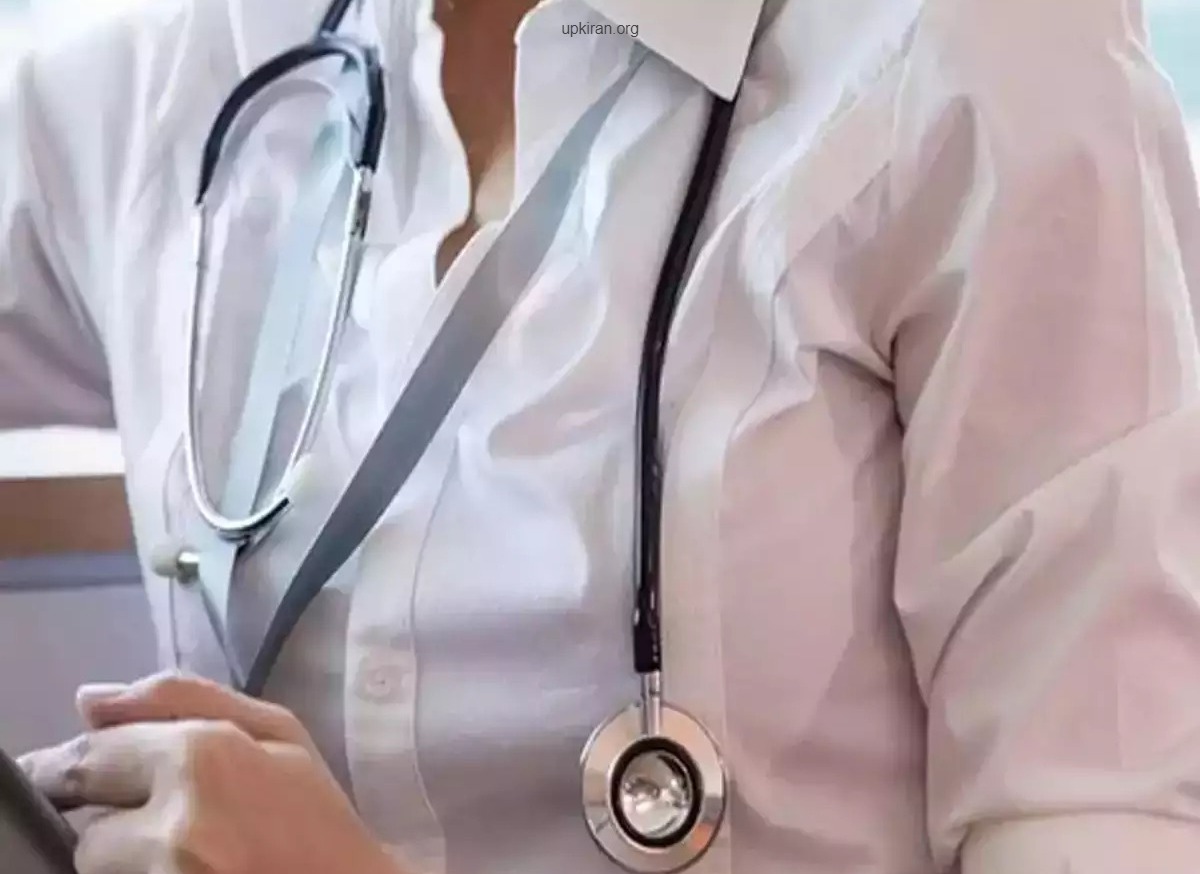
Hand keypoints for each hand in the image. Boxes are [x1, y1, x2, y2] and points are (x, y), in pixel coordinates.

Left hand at [19, 672, 402, 873]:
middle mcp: (176, 826)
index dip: (76, 769)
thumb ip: (181, 698)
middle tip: (166, 823)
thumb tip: (88, 702)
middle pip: (87, 827)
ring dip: (129, 861)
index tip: (79, 779)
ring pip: (102, 869)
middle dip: (113, 821)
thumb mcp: (277, 730)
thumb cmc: (316, 812)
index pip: (89, 758)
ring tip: (189, 850)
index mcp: (203, 757)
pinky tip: (189, 867)